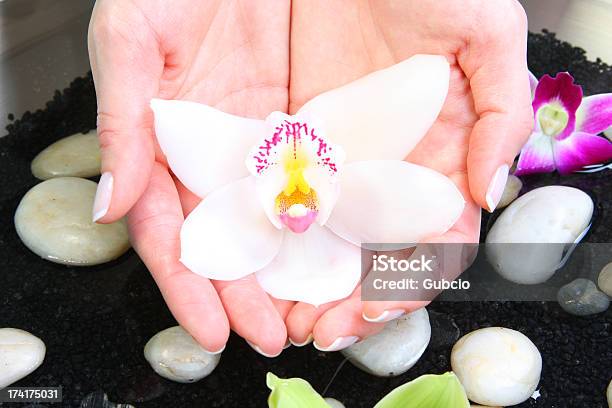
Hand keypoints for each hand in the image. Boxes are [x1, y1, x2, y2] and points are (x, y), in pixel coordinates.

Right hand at [88, 0, 292, 354]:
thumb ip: (121, 123)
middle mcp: (209, 157)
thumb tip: (108, 203)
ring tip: (310, 312)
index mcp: (162, 147)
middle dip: (245, 295)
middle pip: (225, 240)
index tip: (211, 332)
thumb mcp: (133, 43)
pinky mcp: (297, 125)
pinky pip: (311, 178)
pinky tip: (340, 251)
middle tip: (272, 336)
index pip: (170, 233)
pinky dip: (323, 218)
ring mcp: (255, 145)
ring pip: (271, 220)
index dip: (188, 287)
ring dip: (287, 270)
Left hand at [285, 0, 532, 348]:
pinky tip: (260, 264)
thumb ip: (502, 114)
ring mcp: (349, 163)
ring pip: (333, 242)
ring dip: (312, 283)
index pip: (435, 243)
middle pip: (378, 256)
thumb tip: (489, 193)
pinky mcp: (305, 144)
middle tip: (317, 327)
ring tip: (284, 313)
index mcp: (446, 160)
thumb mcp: (487, 36)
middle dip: (351, 299)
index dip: (409, 282)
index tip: (374, 304)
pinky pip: (294, 201)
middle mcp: (397, 174)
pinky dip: (281, 239)